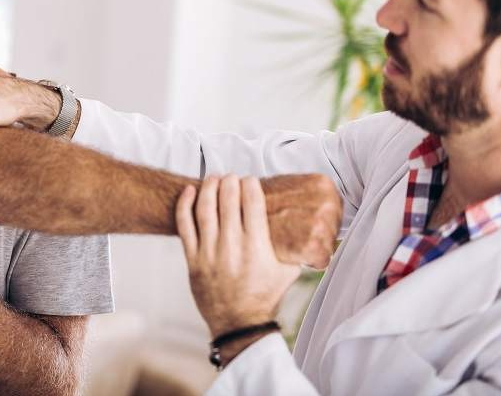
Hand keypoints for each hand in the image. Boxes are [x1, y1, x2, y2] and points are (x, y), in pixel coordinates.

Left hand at [176, 175, 300, 338]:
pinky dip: (184, 206)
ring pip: (205, 210)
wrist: (239, 324)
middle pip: (228, 202)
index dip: (250, 186)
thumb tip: (316, 228)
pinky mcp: (193, 260)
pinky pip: (185, 226)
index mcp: (257, 248)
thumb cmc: (265, 296)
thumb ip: (298, 249)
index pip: (252, 204)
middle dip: (230, 183)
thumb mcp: (288, 272)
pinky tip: (189, 191)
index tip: (250, 179)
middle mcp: (232, 248)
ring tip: (214, 178)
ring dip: (209, 188)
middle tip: (232, 176)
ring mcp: (210, 253)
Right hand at [263, 174, 340, 268]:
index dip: (316, 221)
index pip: (336, 211)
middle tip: (292, 230)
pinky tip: (291, 248)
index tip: (299, 221)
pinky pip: (321, 260)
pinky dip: (307, 260)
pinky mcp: (312, 242)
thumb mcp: (292, 188)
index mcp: (323, 184)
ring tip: (289, 237)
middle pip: (334, 229)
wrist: (239, 215)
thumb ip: (312, 195)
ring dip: (311, 247)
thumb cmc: (263, 204)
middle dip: (316, 235)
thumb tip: (332, 209)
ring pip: (328, 246)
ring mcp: (321, 221)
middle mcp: (327, 200)